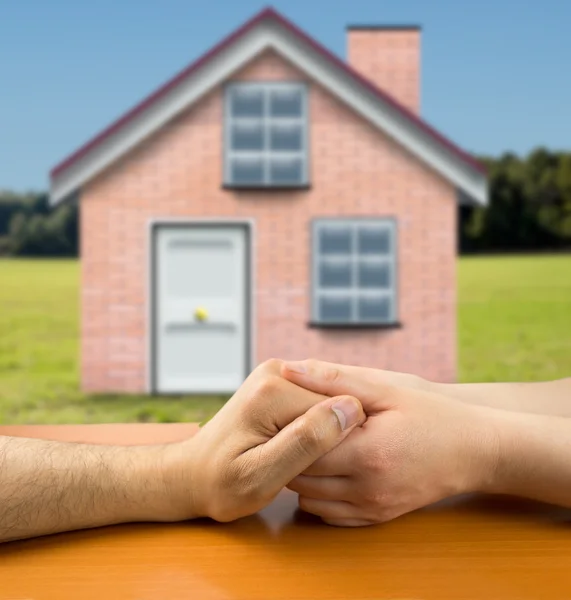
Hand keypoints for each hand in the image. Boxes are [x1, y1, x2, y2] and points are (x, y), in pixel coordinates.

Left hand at [165, 359, 364, 522]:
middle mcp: (277, 371)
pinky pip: (314, 407)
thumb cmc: (222, 483)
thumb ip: (305, 441)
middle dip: (328, 438)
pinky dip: (312, 430)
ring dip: (321, 435)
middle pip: (331, 403)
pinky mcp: (280, 386)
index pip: (337, 408)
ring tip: (295, 460)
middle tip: (299, 467)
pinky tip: (294, 450)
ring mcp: (278, 376)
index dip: (339, 443)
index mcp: (274, 389)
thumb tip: (348, 410)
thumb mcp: (262, 474)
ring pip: (325, 406)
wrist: (193, 473)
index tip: (316, 468)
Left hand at [281, 360, 498, 525]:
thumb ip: (333, 379)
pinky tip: (325, 471)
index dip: (287, 429)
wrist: (475, 450)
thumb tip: (288, 369)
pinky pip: (330, 516)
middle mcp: (367, 488)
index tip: (282, 412)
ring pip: (310, 500)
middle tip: (288, 428)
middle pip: (301, 477)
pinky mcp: (378, 517)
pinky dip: (318, 496)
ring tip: (307, 447)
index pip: (302, 449)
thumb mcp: (385, 389)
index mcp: (366, 453)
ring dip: (301, 475)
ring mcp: (372, 507)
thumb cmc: (431, 413)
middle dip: (290, 452)